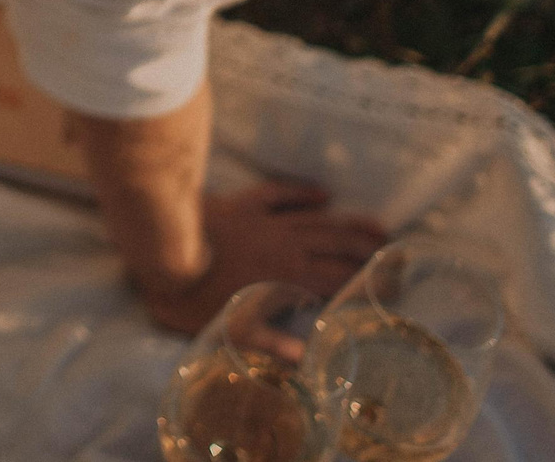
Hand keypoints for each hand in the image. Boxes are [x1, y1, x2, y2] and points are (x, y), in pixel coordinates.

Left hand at [138, 181, 390, 333]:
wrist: (159, 246)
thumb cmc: (191, 293)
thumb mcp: (229, 328)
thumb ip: (269, 343)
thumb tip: (305, 361)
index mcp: (285, 277)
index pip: (337, 282)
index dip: (368, 286)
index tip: (394, 288)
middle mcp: (284, 245)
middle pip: (336, 246)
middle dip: (367, 251)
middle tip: (395, 253)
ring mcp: (264, 220)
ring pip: (316, 220)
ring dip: (347, 223)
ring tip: (377, 225)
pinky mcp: (241, 203)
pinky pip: (279, 193)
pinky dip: (301, 192)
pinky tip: (322, 192)